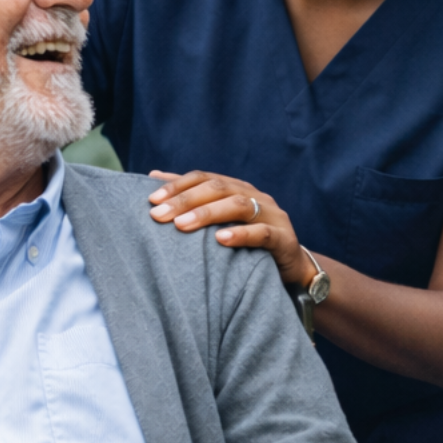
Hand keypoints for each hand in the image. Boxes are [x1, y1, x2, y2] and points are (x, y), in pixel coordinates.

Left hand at [147, 170, 314, 286]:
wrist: (290, 267)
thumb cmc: (247, 243)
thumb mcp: (220, 221)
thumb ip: (192, 200)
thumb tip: (153, 175)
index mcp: (237, 188)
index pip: (204, 178)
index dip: (177, 185)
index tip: (151, 199)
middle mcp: (254, 196)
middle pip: (217, 189)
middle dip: (185, 200)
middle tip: (158, 215)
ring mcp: (271, 215)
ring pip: (238, 205)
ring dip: (207, 214)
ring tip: (181, 226)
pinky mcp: (284, 238)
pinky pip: (262, 233)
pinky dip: (241, 234)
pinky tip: (220, 240)